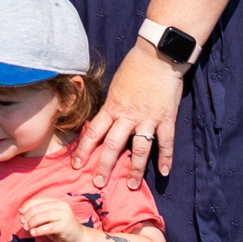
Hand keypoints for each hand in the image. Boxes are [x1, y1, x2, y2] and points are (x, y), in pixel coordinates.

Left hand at [10, 190, 79, 241]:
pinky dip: (39, 230)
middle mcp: (62, 206)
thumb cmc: (61, 229)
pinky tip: (33, 233)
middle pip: (40, 208)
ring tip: (26, 228)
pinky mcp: (65, 226)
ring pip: (43, 216)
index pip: (40, 200)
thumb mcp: (50, 220)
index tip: (20, 212)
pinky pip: (49, 227)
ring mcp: (65, 215)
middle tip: (22, 222)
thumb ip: (40, 215)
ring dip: (32, 222)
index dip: (28, 205)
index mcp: (57, 202)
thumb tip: (24, 216)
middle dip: (28, 214)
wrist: (79, 239)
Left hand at [79, 51, 184, 183]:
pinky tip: (165, 172)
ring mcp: (148, 119)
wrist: (157, 56)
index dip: (84, 150)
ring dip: (135, 170)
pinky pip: (166, 142)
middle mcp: (128, 116)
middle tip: (98, 183)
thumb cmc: (134, 68)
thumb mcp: (115, 86)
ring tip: (131, 185)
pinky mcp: (166, 118)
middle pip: (113, 146)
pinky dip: (166, 158)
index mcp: (112, 107)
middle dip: (104, 166)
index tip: (76, 165)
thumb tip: (103, 120)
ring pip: (139, 149)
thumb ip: (110, 105)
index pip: (94, 132)